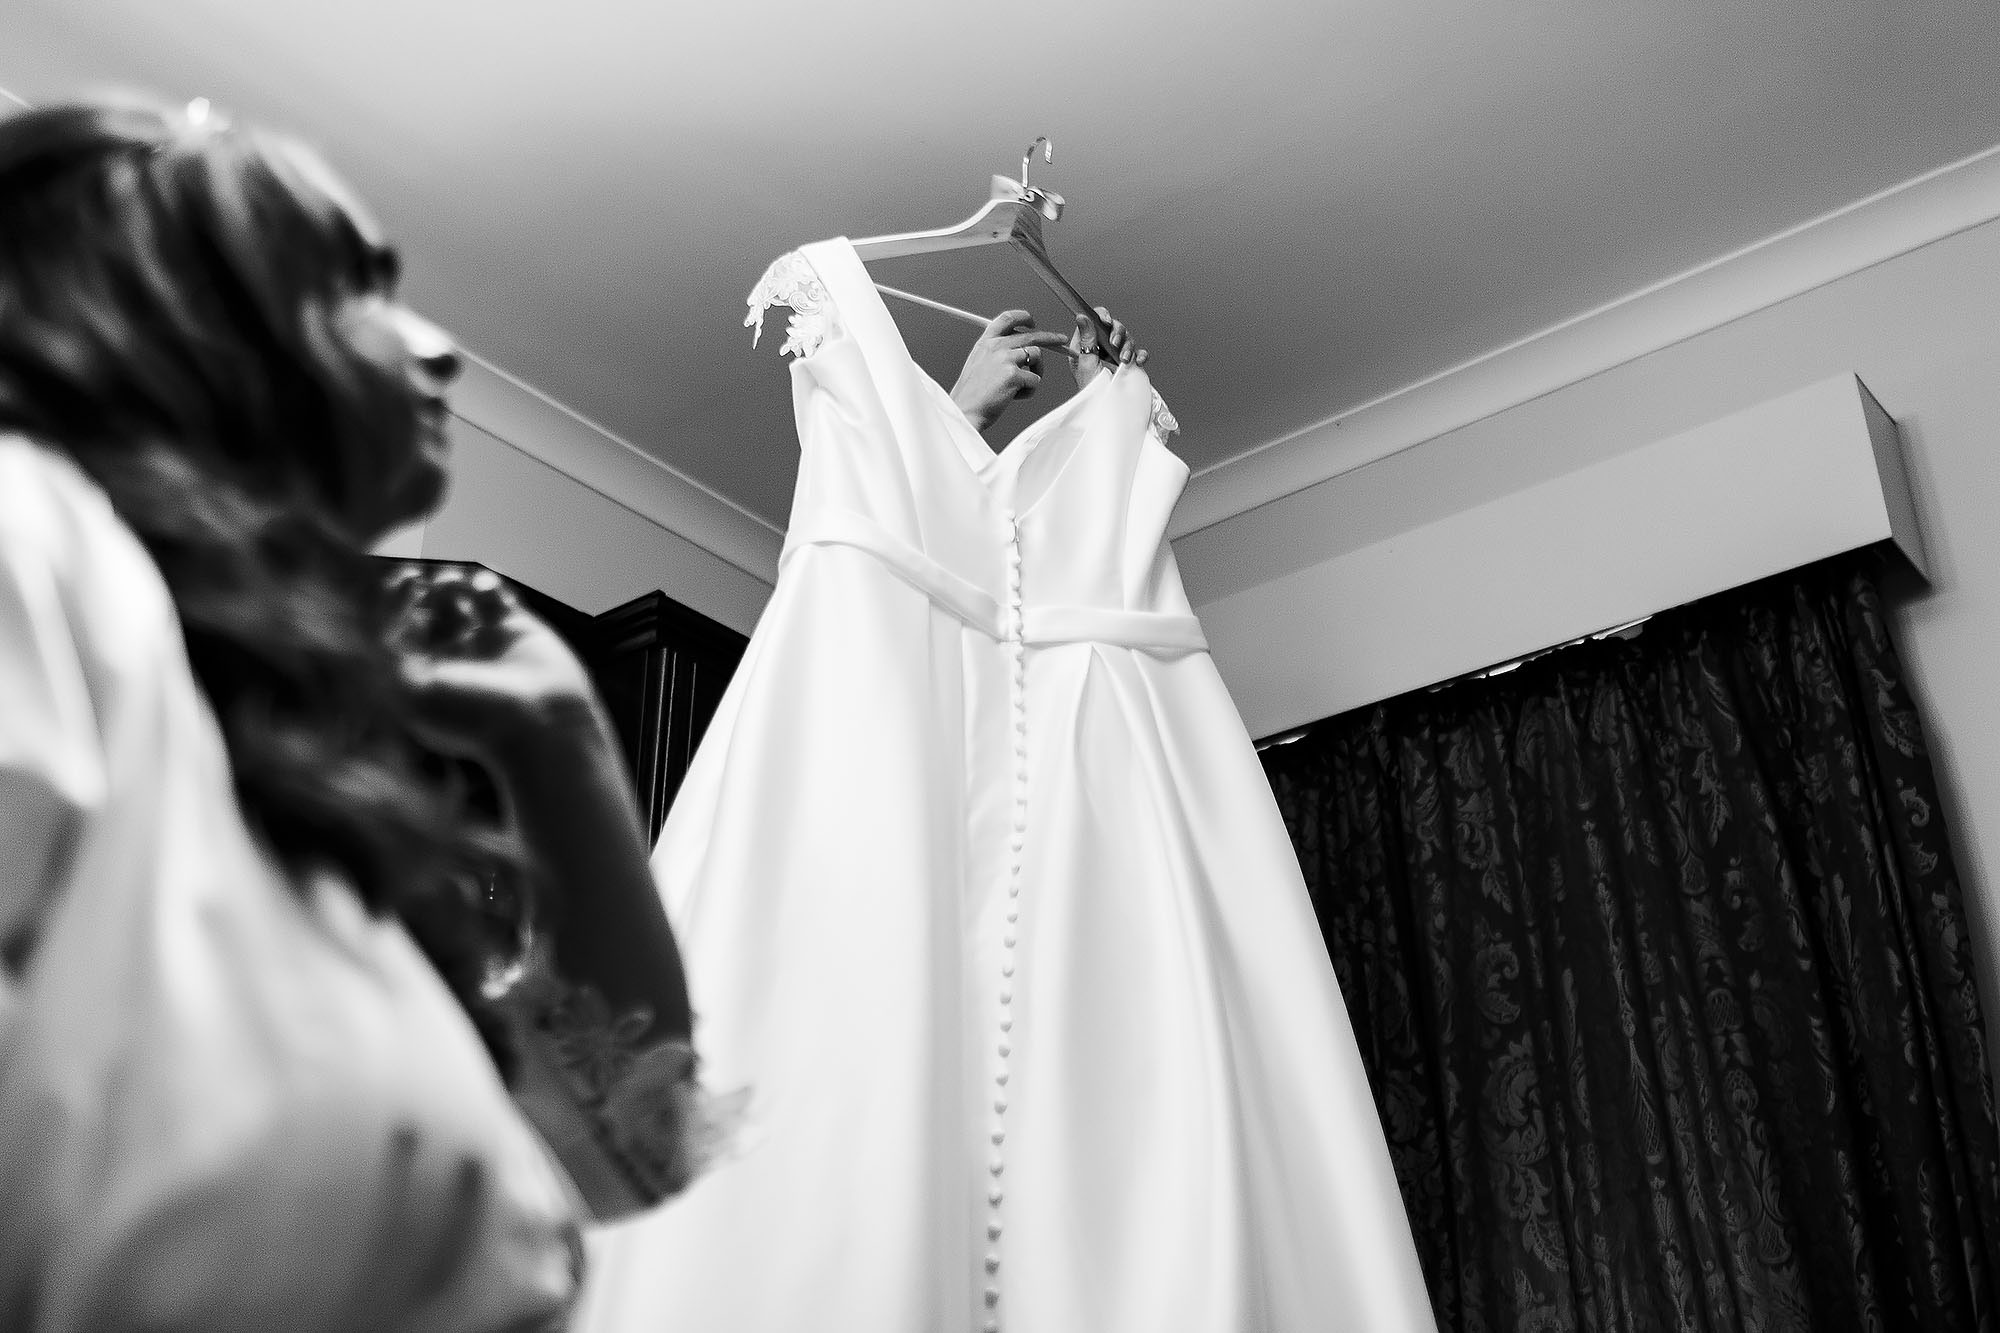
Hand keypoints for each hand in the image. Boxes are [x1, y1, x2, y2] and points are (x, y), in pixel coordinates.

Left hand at [382, 564, 604, 760]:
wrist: (540, 728)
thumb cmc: (474, 716)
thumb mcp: (412, 691)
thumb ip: (387, 650)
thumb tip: (384, 612)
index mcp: (421, 678)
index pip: (395, 628)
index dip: (393, 600)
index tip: (405, 582)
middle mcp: (450, 659)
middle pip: (423, 610)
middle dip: (420, 590)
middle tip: (423, 582)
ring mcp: (483, 643)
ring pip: (457, 597)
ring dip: (450, 581)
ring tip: (453, 584)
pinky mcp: (516, 630)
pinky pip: (494, 595)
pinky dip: (485, 582)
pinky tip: (483, 590)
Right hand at [948, 310, 1072, 433]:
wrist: (965, 411)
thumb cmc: (972, 393)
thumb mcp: (979, 363)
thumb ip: (996, 352)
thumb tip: (1021, 350)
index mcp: (986, 342)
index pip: (1007, 319)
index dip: (1023, 317)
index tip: (1032, 322)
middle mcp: (996, 346)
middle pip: (1030, 335)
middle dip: (1050, 337)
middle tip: (1061, 340)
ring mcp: (1005, 359)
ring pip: (1036, 356)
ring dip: (1036, 371)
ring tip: (1023, 386)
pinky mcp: (1014, 375)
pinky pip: (1035, 380)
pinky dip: (1029, 391)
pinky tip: (1014, 397)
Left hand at [1068, 306, 1146, 390]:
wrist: (1109, 412)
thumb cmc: (1093, 394)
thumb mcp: (1087, 365)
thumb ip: (1086, 340)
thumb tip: (1081, 317)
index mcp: (1085, 347)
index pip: (1093, 322)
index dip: (1101, 317)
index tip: (1106, 322)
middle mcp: (1100, 349)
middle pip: (1113, 328)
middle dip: (1118, 334)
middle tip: (1115, 345)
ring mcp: (1115, 356)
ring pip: (1126, 338)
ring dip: (1128, 346)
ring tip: (1124, 360)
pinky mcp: (1128, 364)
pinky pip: (1138, 352)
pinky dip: (1140, 354)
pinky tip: (1138, 362)